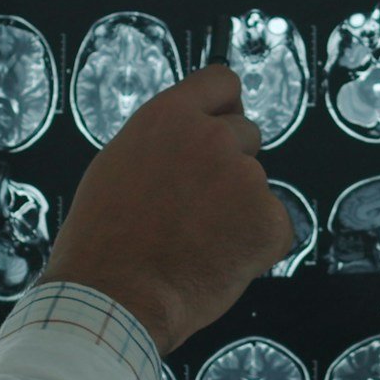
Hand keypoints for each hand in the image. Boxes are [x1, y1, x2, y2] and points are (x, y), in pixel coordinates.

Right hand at [39, 66, 290, 353]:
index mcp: (169, 117)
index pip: (222, 82)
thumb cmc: (104, 241)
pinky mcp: (269, 221)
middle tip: (196, 206)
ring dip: (238, 208)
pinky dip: (255, 245)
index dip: (223, 107)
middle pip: (246, 134)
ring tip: (195, 242)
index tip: (222, 123)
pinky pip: (274, 225)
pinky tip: (218, 260)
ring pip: (256, 184)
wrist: (115, 297)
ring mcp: (245, 178)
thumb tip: (194, 137)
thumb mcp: (119, 165)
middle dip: (229, 165)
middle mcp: (212, 138)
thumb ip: (164, 141)